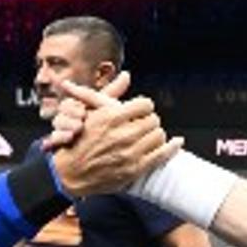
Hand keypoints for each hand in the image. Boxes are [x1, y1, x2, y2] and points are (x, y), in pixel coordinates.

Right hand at [47, 72, 182, 194]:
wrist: (70, 172)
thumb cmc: (79, 140)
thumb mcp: (90, 111)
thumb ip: (110, 92)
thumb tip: (126, 74)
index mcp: (112, 117)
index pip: (145, 104)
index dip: (143, 107)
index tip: (139, 111)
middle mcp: (123, 135)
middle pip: (153, 120)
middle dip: (148, 121)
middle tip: (141, 125)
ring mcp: (130, 153)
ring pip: (159, 135)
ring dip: (155, 134)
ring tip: (146, 136)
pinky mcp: (136, 169)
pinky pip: (163, 154)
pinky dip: (173, 147)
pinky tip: (176, 142)